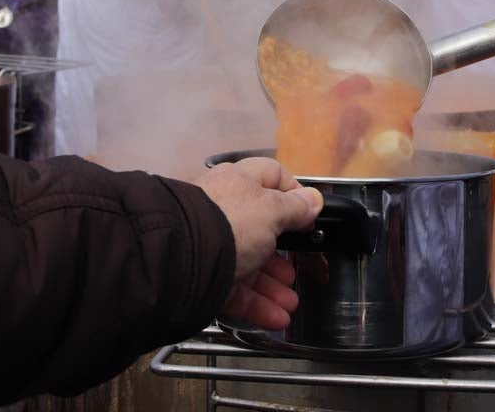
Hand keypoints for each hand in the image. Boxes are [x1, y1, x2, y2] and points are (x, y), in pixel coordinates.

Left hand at [194, 157, 322, 327]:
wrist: (181, 258)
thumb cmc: (230, 222)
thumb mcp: (271, 210)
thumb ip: (295, 207)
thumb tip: (313, 199)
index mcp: (239, 183)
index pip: (271, 177)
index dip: (293, 194)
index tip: (309, 216)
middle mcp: (223, 210)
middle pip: (261, 230)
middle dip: (283, 254)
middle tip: (298, 268)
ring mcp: (211, 244)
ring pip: (248, 265)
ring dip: (272, 286)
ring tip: (290, 303)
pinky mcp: (203, 276)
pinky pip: (234, 290)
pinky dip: (256, 304)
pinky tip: (276, 317)